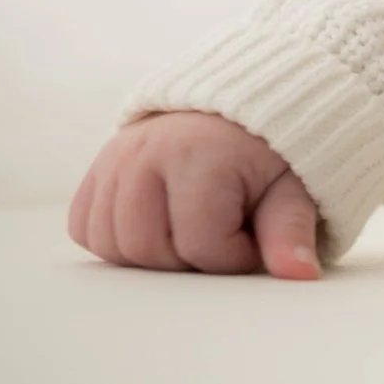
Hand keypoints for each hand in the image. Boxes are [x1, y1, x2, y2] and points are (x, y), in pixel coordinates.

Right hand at [67, 110, 322, 277]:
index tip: (254, 234)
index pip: (201, 245)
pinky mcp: (97, 167)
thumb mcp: (294, 187)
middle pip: (146, 249)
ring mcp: (115, 157)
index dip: (235, 256)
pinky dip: (115, 238)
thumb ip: (292, 231)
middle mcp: (147, 151)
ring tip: (190, 228)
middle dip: (188, 259)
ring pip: (109, 243)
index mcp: (200, 154)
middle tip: (220, 235)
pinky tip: (155, 225)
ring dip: (150, 253)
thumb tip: (299, 275)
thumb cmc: (270, 153)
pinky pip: (84, 227)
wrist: (238, 108)